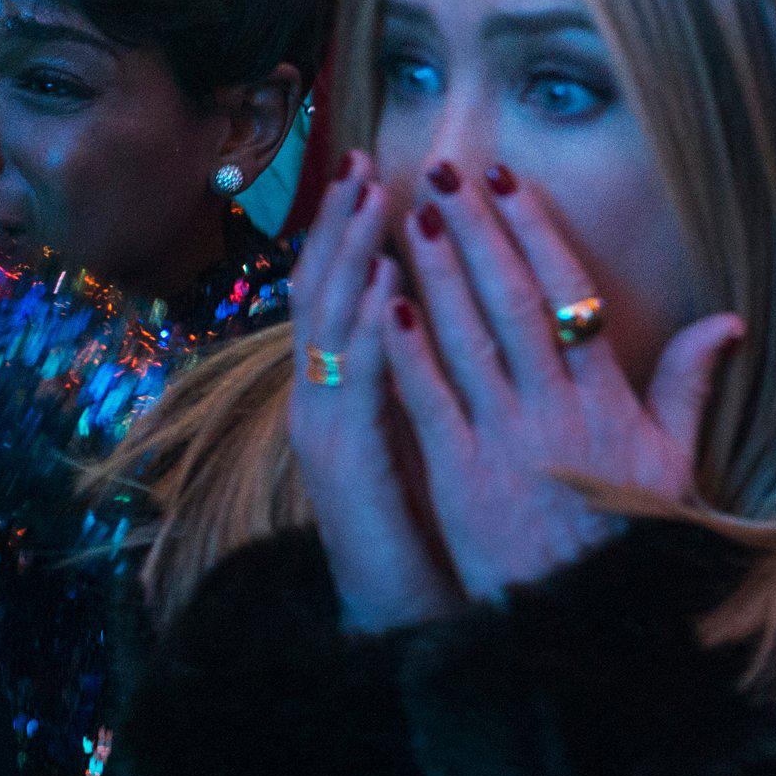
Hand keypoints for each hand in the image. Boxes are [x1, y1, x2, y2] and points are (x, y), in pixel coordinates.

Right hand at [283, 153, 466, 631]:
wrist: (393, 613)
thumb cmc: (423, 522)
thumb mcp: (429, 436)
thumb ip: (432, 376)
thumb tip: (449, 317)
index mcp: (348, 387)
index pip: (346, 292)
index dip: (355, 232)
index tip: (379, 171)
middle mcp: (326, 397)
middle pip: (325, 293)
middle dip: (343, 226)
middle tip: (364, 162)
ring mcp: (327, 427)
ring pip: (331, 327)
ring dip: (351, 259)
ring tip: (369, 200)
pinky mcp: (347, 463)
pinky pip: (356, 388)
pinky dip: (367, 335)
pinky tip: (383, 292)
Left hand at [375, 157, 742, 605]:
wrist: (591, 619)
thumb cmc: (634, 541)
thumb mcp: (676, 463)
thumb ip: (690, 385)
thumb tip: (727, 321)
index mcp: (607, 401)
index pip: (571, 296)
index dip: (537, 233)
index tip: (511, 182)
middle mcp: (555, 409)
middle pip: (513, 302)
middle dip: (480, 233)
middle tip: (447, 174)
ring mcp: (505, 440)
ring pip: (466, 339)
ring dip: (438, 274)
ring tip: (414, 217)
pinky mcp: (460, 477)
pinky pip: (428, 402)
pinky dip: (405, 350)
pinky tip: (385, 303)